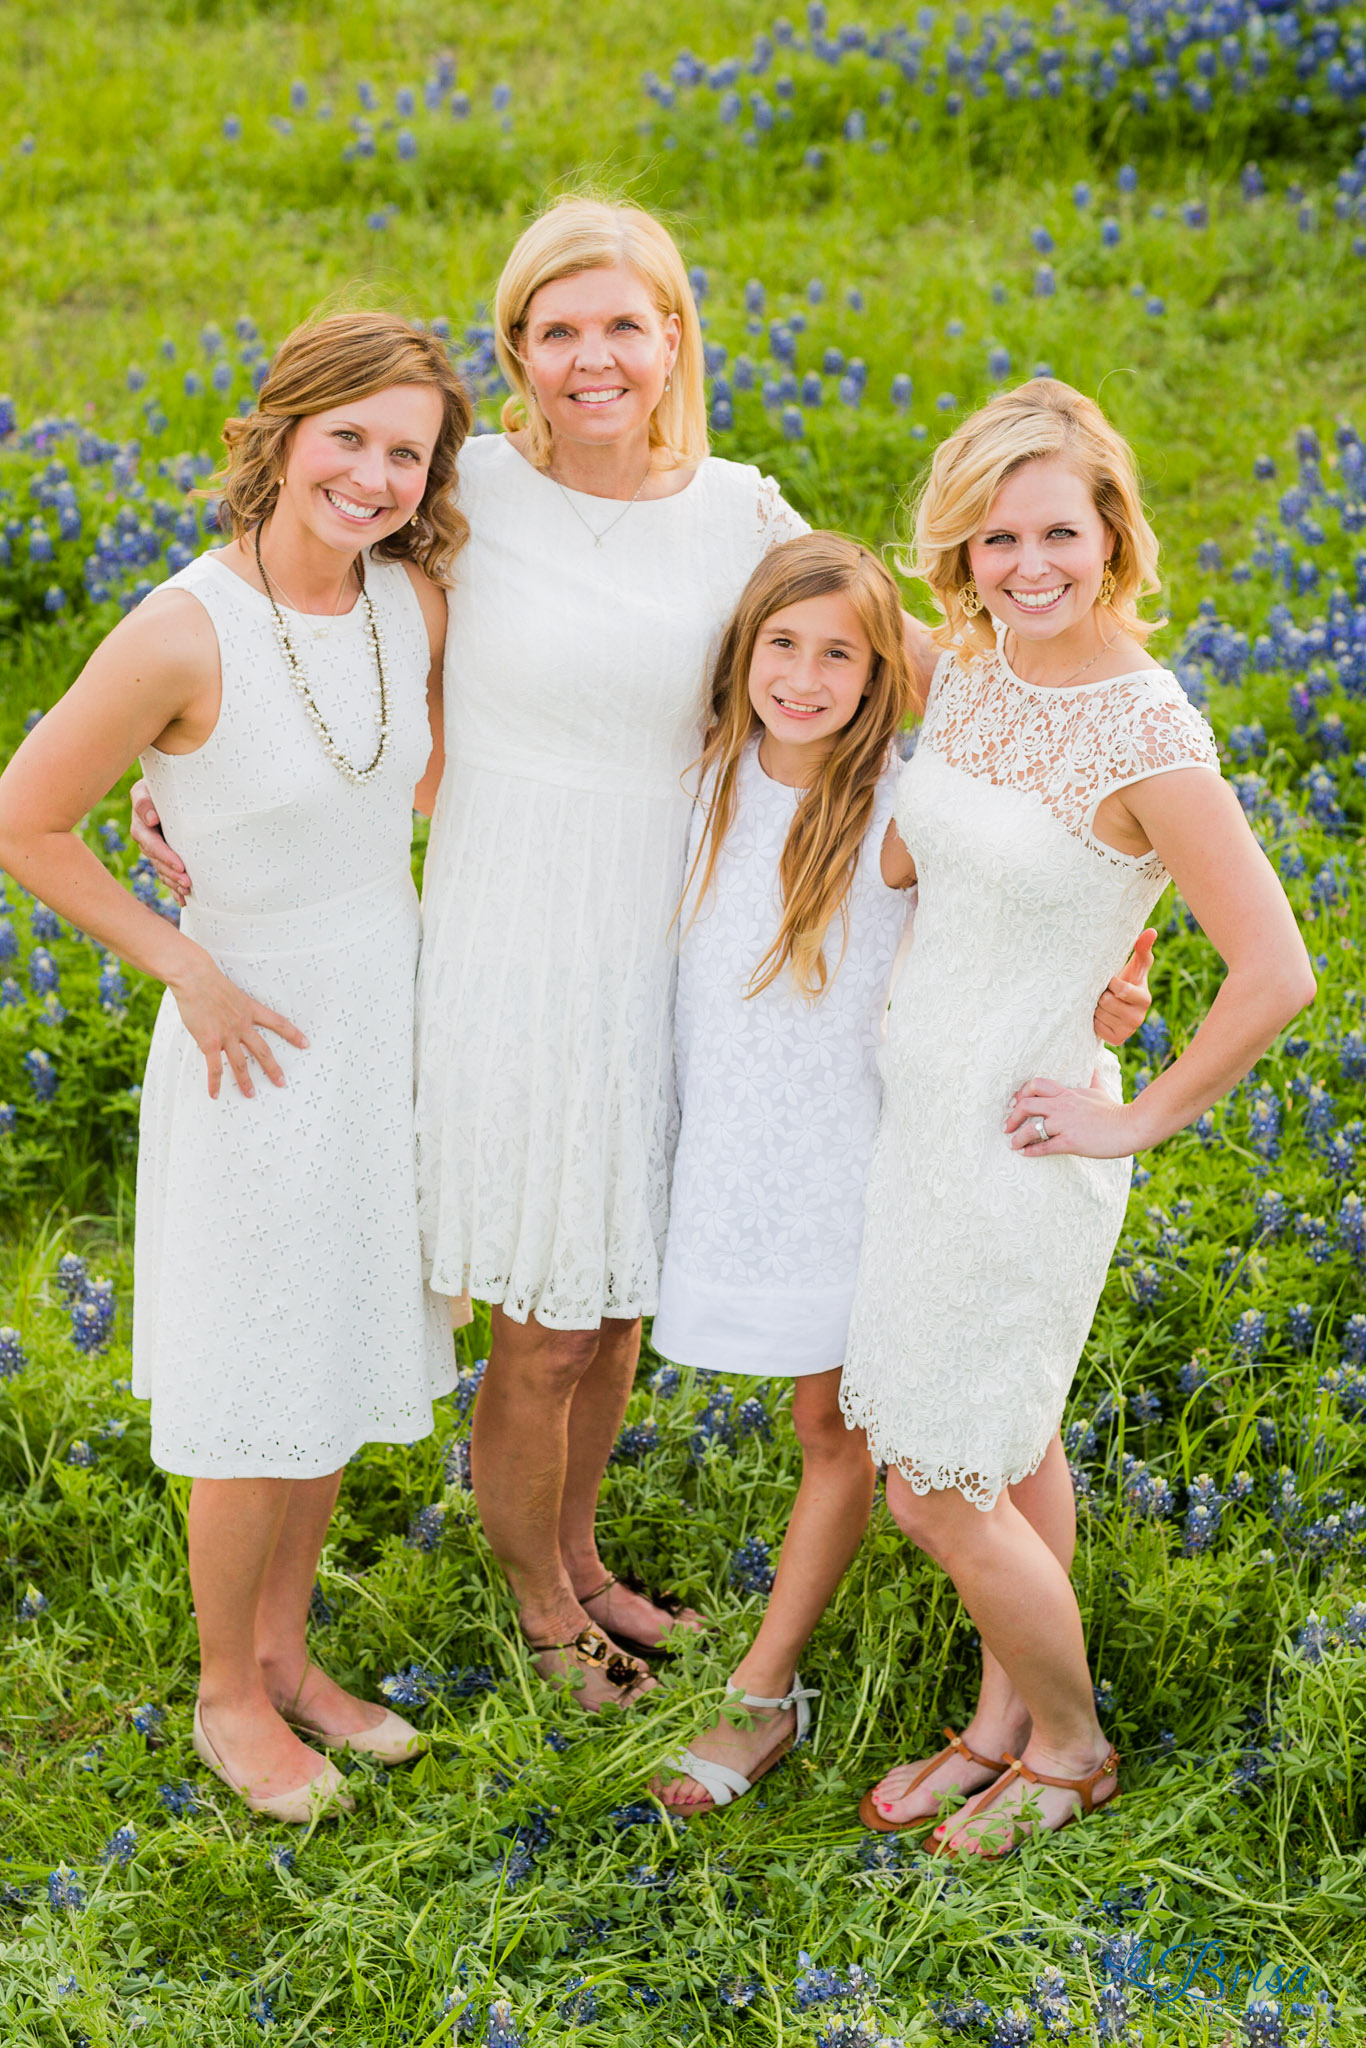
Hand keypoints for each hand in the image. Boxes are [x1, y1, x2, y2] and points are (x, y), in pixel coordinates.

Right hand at [130, 778, 190, 905]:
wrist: (167, 784)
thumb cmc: (161, 782)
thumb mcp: (148, 787)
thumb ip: (144, 800)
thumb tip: (150, 819)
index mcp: (141, 824)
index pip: (151, 843)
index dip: (165, 856)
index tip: (180, 866)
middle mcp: (145, 838)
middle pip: (157, 860)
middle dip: (172, 873)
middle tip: (188, 882)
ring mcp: (154, 848)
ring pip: (161, 869)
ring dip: (173, 882)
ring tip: (188, 890)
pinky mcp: (163, 854)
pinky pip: (166, 874)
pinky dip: (174, 888)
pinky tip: (183, 900)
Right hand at [168, 946, 308, 1099]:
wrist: (194, 978)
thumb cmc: (208, 981)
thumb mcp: (232, 993)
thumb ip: (235, 1009)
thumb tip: (230, 1021)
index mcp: (250, 1009)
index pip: (278, 1023)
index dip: (293, 1034)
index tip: (305, 1043)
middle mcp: (242, 1024)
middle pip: (263, 1050)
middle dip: (273, 1068)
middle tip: (281, 1082)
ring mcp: (227, 1035)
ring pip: (241, 1064)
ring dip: (246, 1081)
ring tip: (250, 1094)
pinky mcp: (209, 1042)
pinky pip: (214, 1068)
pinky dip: (214, 1083)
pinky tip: (215, 1094)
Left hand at [1004, 1076, 1139, 1159]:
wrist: (1130, 1126)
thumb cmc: (1114, 1110)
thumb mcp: (1099, 1089)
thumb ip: (1091, 1078)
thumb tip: (1094, 1064)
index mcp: (1067, 1092)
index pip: (1035, 1085)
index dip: (1021, 1093)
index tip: (1015, 1103)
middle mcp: (1062, 1106)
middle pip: (1026, 1105)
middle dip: (1012, 1116)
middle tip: (1007, 1125)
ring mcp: (1065, 1124)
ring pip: (1031, 1128)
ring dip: (1018, 1137)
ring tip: (1012, 1143)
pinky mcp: (1071, 1142)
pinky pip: (1044, 1146)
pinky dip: (1031, 1151)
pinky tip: (1025, 1154)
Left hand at [1092, 928, 1155, 1045]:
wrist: (1117, 1006)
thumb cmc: (1126, 980)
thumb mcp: (1134, 966)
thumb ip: (1142, 949)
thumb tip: (1151, 931)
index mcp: (1144, 998)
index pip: (1121, 990)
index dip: (1111, 984)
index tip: (1109, 980)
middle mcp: (1139, 1018)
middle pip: (1106, 1003)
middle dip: (1100, 995)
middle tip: (1104, 993)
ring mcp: (1128, 1031)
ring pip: (1099, 1015)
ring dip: (1095, 1007)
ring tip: (1102, 1003)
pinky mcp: (1117, 1040)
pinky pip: (1096, 1028)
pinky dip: (1094, 1020)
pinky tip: (1100, 1015)